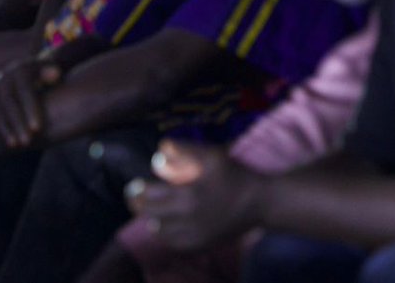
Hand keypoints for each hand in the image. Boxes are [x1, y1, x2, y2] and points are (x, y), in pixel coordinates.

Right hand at [0, 57, 62, 147]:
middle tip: (26, 142)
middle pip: (8, 101)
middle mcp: (5, 76)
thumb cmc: (49, 74)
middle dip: (16, 122)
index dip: (29, 108)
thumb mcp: (53, 70)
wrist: (34, 70)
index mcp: (22, 70)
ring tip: (13, 144)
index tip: (37, 129)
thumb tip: (54, 74)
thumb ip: (53, 73)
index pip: (24, 90)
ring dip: (2, 126)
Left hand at [125, 140, 263, 250]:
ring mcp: (194, 234)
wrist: (260, 202)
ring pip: (159, 231)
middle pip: (150, 213)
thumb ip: (183, 150)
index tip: (133, 185)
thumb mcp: (211, 154)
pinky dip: (165, 235)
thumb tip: (159, 153)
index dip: (137, 190)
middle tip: (134, 197)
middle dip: (139, 204)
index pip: (149, 195)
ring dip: (151, 219)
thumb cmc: (235, 174)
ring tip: (149, 210)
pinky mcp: (202, 244)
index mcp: (186, 194)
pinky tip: (165, 226)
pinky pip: (174, 244)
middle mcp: (187, 217)